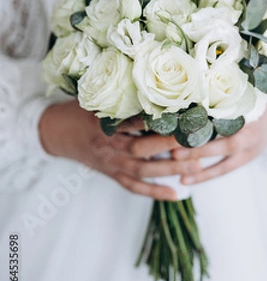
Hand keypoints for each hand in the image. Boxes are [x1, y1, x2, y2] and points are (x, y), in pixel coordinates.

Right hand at [38, 100, 201, 199]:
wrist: (55, 131)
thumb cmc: (81, 109)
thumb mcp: (98, 96)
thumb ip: (123, 96)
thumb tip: (158, 87)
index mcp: (103, 121)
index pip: (135, 121)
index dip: (159, 119)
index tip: (185, 114)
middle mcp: (107, 144)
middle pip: (141, 147)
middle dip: (170, 146)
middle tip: (196, 142)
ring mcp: (109, 162)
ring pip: (142, 170)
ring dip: (170, 170)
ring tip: (196, 167)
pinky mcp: (111, 174)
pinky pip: (133, 186)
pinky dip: (155, 192)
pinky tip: (176, 194)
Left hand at [170, 102, 266, 185]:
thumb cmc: (249, 104)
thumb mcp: (241, 95)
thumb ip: (222, 94)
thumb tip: (190, 85)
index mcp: (250, 114)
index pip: (229, 117)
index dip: (208, 119)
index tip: (183, 121)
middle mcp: (250, 135)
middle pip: (226, 144)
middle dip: (201, 148)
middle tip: (175, 150)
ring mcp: (248, 151)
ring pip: (224, 163)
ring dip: (200, 168)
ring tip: (177, 168)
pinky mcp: (242, 161)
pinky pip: (222, 170)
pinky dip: (203, 176)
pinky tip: (184, 180)